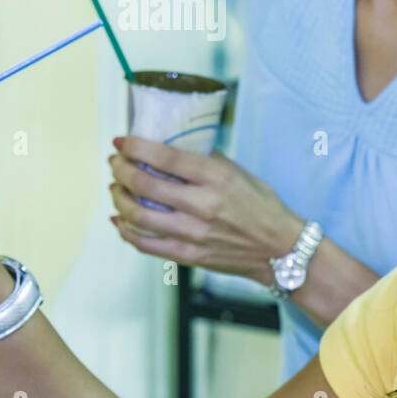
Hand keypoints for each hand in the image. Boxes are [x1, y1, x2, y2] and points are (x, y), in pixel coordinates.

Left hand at [107, 137, 305, 282]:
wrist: (280, 250)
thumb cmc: (262, 207)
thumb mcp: (238, 173)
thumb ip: (206, 160)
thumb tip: (172, 146)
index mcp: (216, 178)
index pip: (165, 157)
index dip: (135, 147)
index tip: (121, 141)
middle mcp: (202, 205)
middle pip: (145, 185)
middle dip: (121, 169)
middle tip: (115, 162)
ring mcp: (193, 234)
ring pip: (138, 216)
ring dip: (119, 198)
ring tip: (115, 187)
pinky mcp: (189, 256)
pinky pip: (146, 245)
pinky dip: (126, 230)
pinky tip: (119, 219)